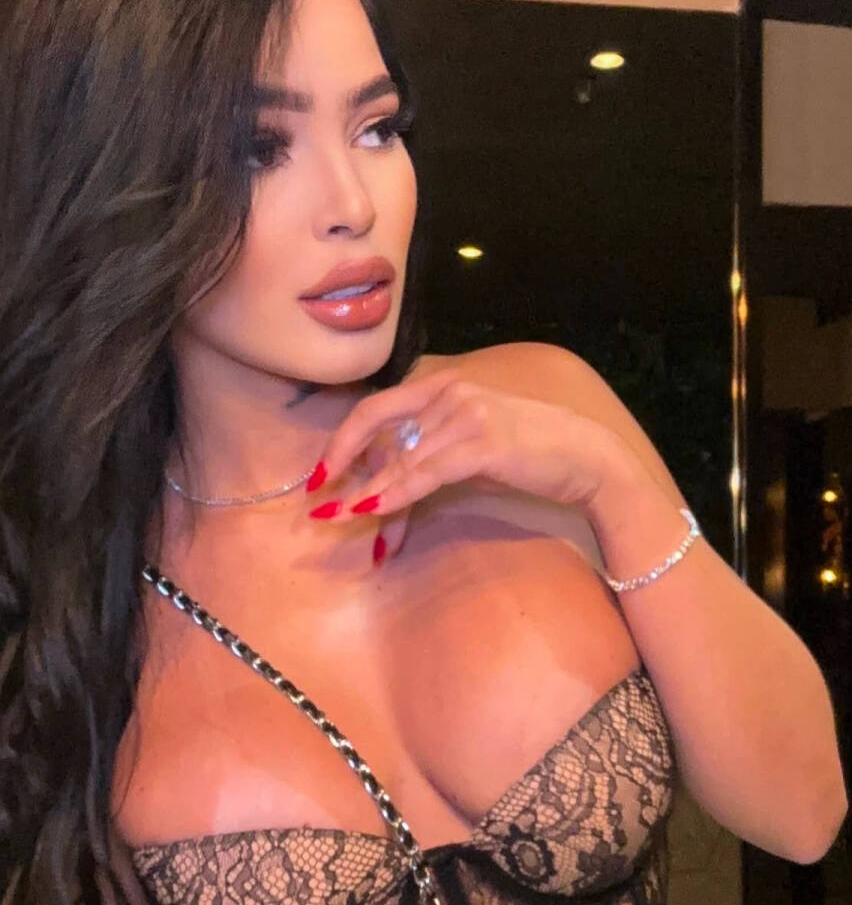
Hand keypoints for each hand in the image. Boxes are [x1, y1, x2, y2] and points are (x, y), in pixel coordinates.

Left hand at [308, 366, 630, 562]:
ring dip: (368, 494)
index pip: (378, 407)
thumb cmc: (530, 457)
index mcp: (444, 385)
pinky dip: (394, 492)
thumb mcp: (470, 453)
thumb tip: (384, 493)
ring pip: (400, 457)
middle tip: (316, 494)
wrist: (587, 459)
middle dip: (340, 459)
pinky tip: (372, 509)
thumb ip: (427, 462)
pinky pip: (425, 472)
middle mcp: (450, 391)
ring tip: (341, 519)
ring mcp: (466, 414)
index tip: (323, 471)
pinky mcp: (481, 442)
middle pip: (378, 425)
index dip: (344, 439)